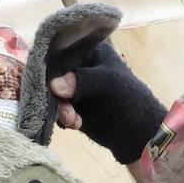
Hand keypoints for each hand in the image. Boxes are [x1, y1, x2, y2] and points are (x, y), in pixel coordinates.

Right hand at [45, 42, 166, 164]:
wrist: (139, 134)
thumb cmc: (129, 100)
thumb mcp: (108, 84)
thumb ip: (81, 80)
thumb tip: (53, 84)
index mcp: (89, 50)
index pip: (60, 48)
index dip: (48, 62)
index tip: (44, 79)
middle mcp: (78, 65)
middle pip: (51, 72)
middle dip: (54, 92)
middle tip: (64, 108)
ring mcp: (73, 86)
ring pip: (52, 93)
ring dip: (59, 107)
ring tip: (72, 119)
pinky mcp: (71, 105)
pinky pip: (56, 108)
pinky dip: (62, 117)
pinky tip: (76, 124)